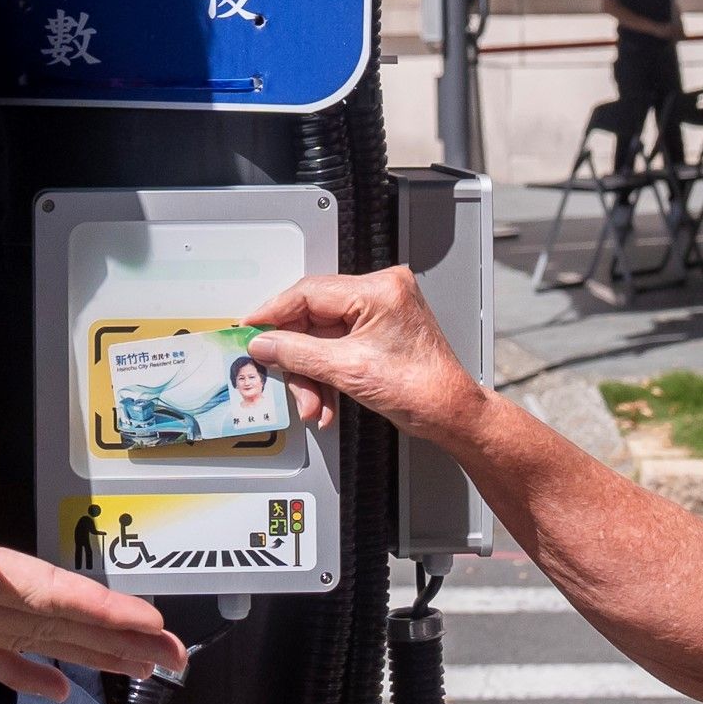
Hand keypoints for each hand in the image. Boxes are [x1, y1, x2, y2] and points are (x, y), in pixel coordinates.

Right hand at [0, 452, 183, 699]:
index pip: (44, 594)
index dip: (102, 612)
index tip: (155, 628)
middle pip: (52, 626)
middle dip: (118, 644)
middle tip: (176, 661)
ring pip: (28, 642)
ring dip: (87, 657)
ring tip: (141, 670)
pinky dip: (22, 670)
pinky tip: (54, 685)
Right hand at [242, 267, 485, 446]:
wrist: (451, 413)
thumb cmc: (422, 389)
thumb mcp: (347, 371)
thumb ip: (297, 354)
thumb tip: (264, 344)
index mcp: (379, 290)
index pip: (309, 292)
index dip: (274, 313)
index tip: (251, 329)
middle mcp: (382, 292)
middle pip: (314, 317)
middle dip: (298, 358)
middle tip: (279, 375)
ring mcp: (381, 311)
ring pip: (323, 337)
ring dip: (312, 373)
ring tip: (312, 402)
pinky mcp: (380, 330)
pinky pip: (338, 346)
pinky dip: (327, 373)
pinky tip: (324, 399)